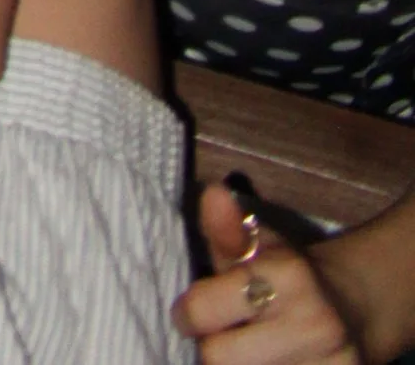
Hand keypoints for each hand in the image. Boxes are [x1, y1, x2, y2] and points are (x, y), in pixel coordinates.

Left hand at [177, 179, 373, 360]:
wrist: (351, 310)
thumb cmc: (286, 275)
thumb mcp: (256, 247)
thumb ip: (226, 229)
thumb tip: (212, 194)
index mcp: (288, 276)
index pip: (203, 312)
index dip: (190, 314)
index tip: (192, 313)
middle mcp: (313, 324)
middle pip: (219, 358)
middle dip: (217, 348)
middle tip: (223, 337)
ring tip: (250, 350)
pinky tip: (269, 361)